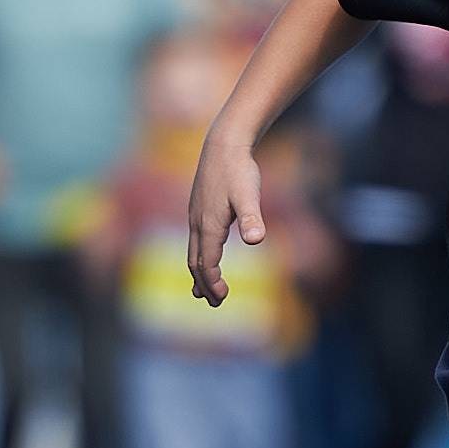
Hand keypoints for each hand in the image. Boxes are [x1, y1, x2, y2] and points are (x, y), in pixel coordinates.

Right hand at [187, 130, 263, 305]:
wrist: (224, 144)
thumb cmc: (239, 169)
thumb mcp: (250, 193)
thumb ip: (252, 217)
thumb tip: (256, 240)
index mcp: (209, 225)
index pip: (207, 262)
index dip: (212, 282)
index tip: (222, 297)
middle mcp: (197, 223)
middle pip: (196, 262)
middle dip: (205, 284)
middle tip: (217, 303)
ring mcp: (196, 216)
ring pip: (192, 251)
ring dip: (199, 273)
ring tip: (204, 292)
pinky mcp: (199, 209)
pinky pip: (195, 240)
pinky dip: (199, 256)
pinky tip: (207, 257)